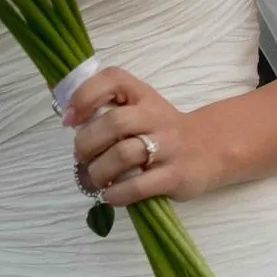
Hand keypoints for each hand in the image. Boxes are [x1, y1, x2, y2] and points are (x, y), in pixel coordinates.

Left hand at [64, 67, 218, 207]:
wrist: (210, 149)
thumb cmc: (162, 131)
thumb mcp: (140, 109)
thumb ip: (108, 109)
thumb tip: (66, 118)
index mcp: (143, 95)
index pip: (113, 80)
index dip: (85, 96)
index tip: (69, 119)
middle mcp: (156, 117)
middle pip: (114, 123)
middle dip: (87, 144)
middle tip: (82, 158)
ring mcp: (168, 147)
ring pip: (124, 155)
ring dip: (99, 171)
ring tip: (96, 180)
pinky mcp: (175, 176)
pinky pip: (139, 186)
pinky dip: (117, 194)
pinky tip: (111, 196)